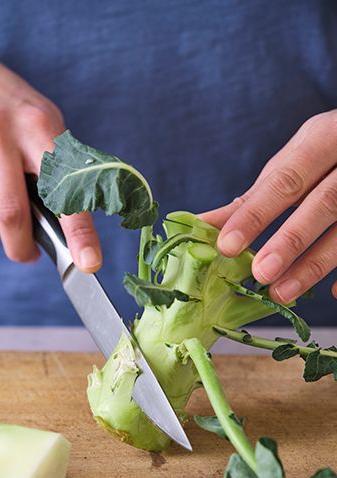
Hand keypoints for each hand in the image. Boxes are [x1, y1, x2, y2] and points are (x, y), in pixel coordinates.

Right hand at [0, 49, 100, 269]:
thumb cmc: (9, 110)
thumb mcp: (41, 123)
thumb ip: (54, 170)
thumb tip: (64, 232)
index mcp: (37, 123)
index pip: (63, 185)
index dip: (79, 229)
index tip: (89, 262)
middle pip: (10, 212)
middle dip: (21, 245)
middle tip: (28, 255)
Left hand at [201, 111, 336, 302]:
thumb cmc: (328, 153)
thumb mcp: (294, 161)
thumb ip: (256, 194)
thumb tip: (201, 224)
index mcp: (327, 138)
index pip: (286, 179)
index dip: (256, 214)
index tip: (226, 245)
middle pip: (325, 204)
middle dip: (291, 241)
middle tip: (260, 274)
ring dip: (316, 264)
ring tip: (283, 292)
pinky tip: (335, 293)